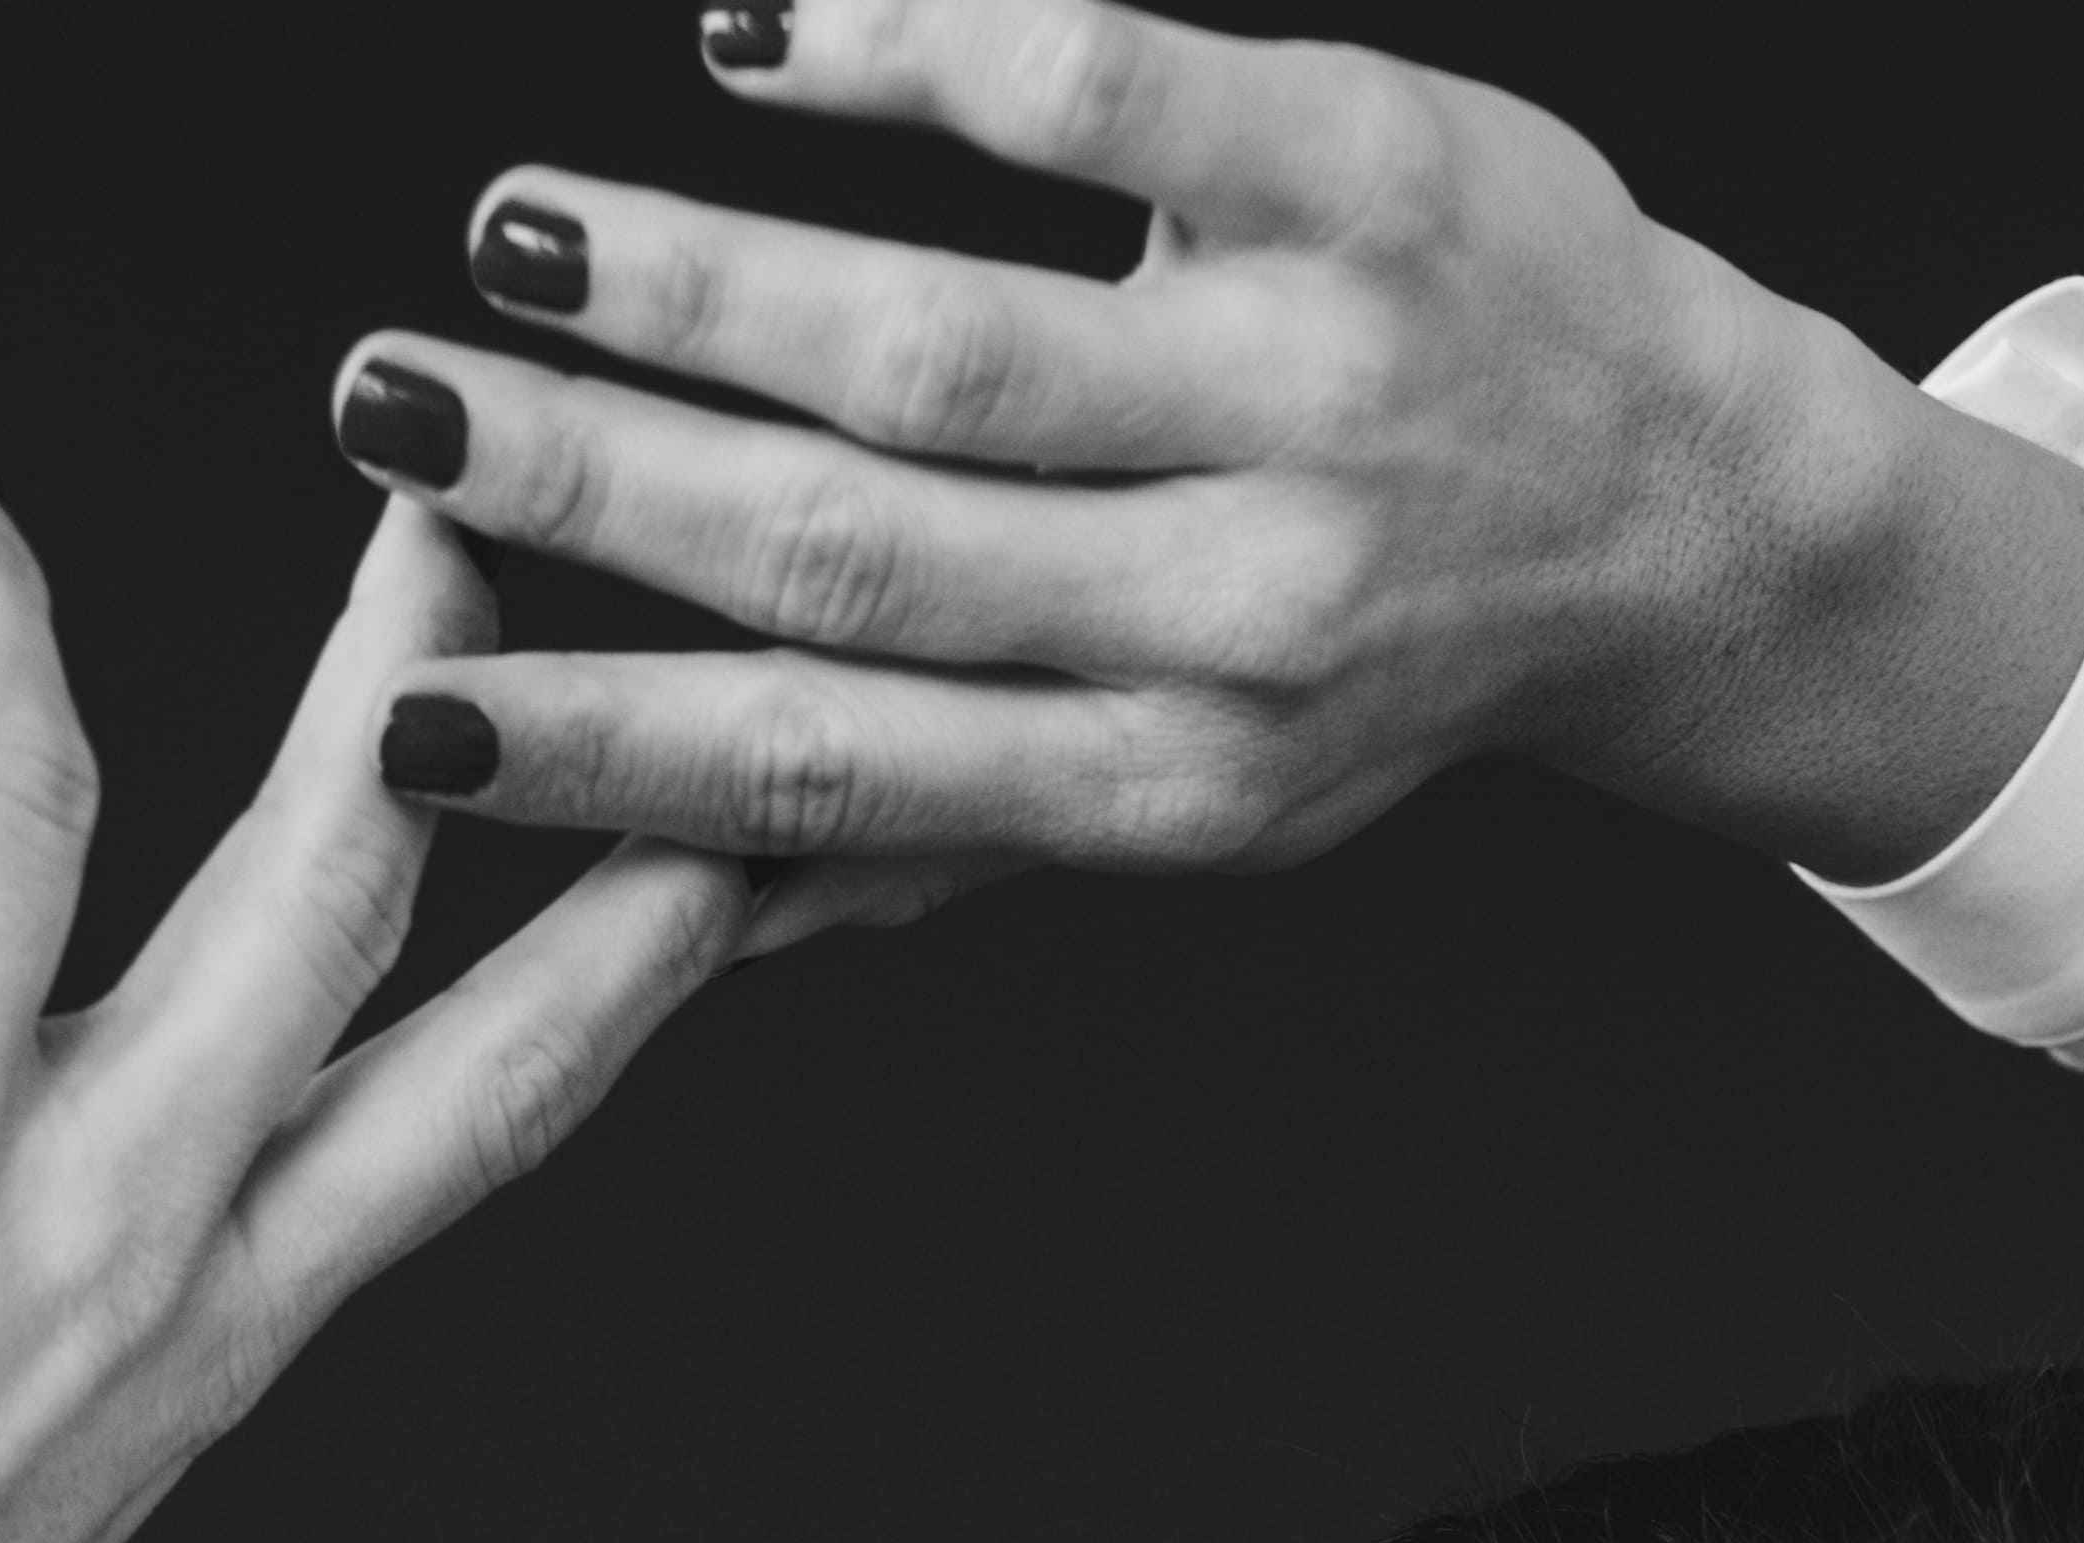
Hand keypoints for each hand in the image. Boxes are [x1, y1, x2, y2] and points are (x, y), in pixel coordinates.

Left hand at [0, 426, 747, 1542]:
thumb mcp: (17, 1456)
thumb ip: (48, 1225)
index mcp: (213, 1334)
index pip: (479, 1097)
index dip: (616, 929)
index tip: (700, 793)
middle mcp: (111, 1231)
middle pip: (326, 890)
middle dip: (400, 665)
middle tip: (440, 500)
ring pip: (41, 789)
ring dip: (7, 586)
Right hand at [326, 2, 2083, 935]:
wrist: (1697, 521)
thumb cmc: (1387, 654)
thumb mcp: (1188, 792)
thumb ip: (947, 828)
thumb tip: (682, 914)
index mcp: (1168, 779)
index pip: (842, 766)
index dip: (612, 751)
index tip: (413, 718)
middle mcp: (1242, 611)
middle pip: (860, 551)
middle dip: (595, 485)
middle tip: (386, 408)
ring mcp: (1313, 389)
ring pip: (953, 342)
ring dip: (699, 284)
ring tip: (510, 242)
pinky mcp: (1375, 176)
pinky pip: (1109, 91)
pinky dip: (908, 58)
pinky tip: (751, 41)